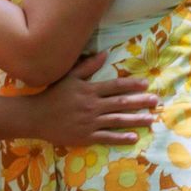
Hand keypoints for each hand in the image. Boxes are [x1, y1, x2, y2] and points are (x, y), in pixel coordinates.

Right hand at [23, 55, 157, 150]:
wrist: (35, 117)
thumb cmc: (52, 95)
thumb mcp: (68, 77)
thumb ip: (87, 66)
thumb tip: (104, 54)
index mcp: (89, 90)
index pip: (115, 86)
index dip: (131, 85)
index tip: (146, 84)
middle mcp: (92, 106)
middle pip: (121, 103)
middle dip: (140, 102)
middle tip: (155, 101)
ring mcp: (90, 122)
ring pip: (117, 120)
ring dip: (136, 119)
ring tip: (150, 119)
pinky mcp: (86, 136)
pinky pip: (106, 137)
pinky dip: (120, 137)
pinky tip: (133, 137)